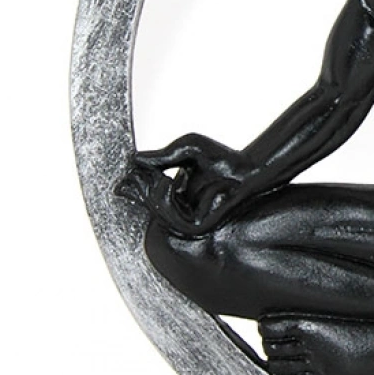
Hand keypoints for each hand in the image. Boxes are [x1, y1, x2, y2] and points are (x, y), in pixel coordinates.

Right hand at [116, 133, 255, 234]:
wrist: (248, 168)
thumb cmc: (223, 158)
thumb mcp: (187, 148)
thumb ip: (163, 156)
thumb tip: (134, 160)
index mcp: (173, 193)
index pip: (144, 193)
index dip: (131, 186)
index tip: (125, 174)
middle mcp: (178, 208)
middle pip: (147, 205)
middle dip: (140, 190)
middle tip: (138, 174)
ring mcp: (188, 218)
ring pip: (160, 215)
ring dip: (155, 196)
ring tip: (162, 177)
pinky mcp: (200, 226)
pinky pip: (178, 221)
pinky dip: (173, 200)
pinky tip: (174, 181)